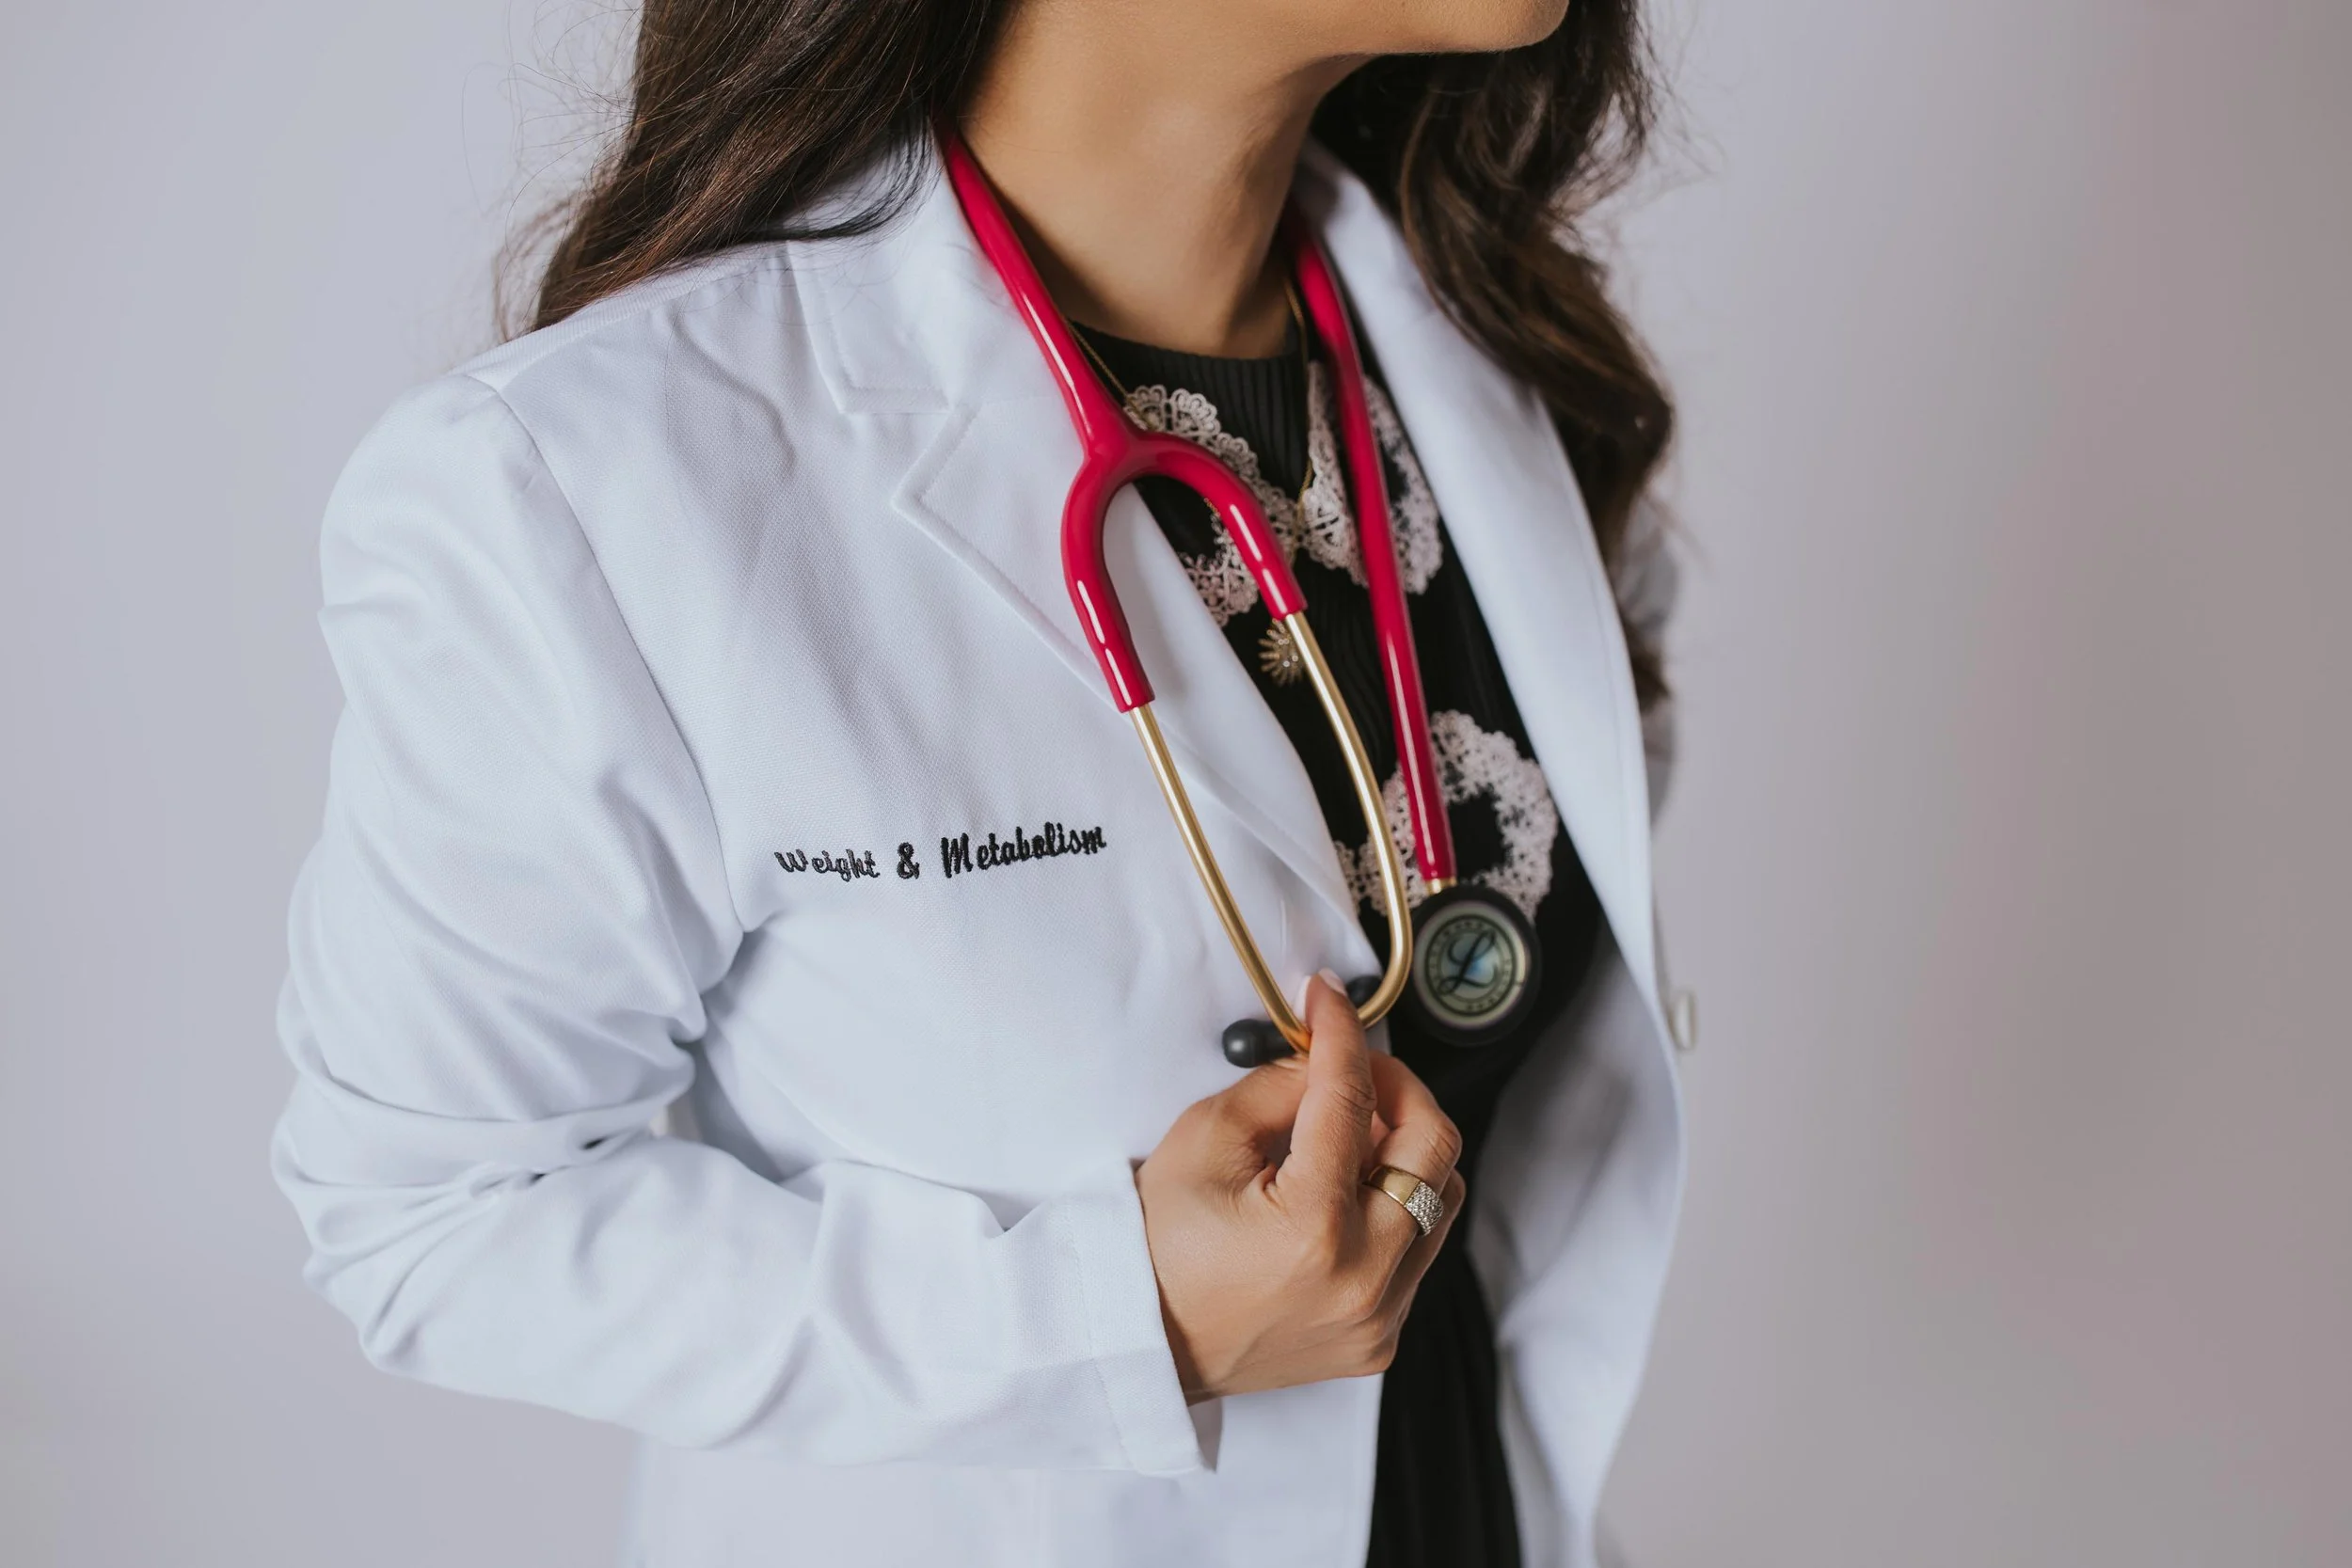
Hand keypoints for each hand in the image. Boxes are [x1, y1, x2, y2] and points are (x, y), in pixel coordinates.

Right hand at [1135, 974, 1466, 1401]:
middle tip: (1356, 1068)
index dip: (1343, 1032)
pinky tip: (1342, 1193)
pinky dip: (1392, 1207)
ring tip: (1349, 1134)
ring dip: (1404, 1150)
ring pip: (1442, 1198)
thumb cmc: (1159, 1246)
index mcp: (1314, 1227)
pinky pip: (1417, 1250)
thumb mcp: (1205, 1141)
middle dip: (1398, 1087)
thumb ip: (1278, 1087)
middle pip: (1434, 1147)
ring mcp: (1378, 1316)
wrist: (1143, 1341)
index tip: (1331, 999)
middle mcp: (1363, 1278)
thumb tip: (1326, 1058)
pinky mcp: (1380, 1337)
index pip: (1351, 1099)